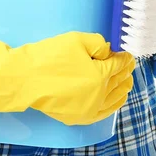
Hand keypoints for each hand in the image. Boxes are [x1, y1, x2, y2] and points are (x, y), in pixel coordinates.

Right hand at [0, 31, 134, 125]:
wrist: (26, 78)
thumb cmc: (50, 56)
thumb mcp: (76, 39)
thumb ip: (98, 43)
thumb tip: (108, 50)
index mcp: (100, 76)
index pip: (119, 65)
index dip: (125, 58)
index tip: (128, 54)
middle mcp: (98, 95)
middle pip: (118, 82)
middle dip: (125, 72)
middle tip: (129, 65)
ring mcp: (89, 108)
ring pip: (114, 98)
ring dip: (123, 88)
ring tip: (127, 81)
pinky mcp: (79, 117)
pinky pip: (104, 112)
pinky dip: (114, 104)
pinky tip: (117, 99)